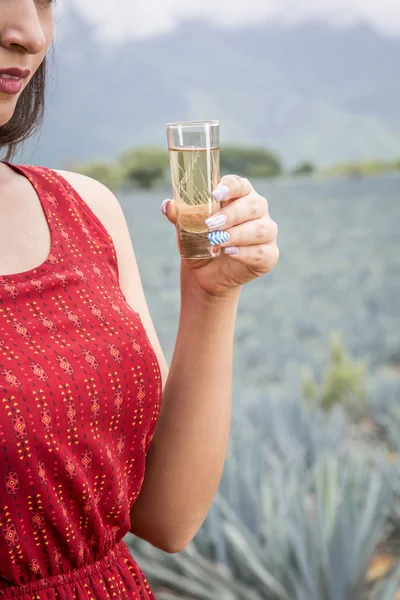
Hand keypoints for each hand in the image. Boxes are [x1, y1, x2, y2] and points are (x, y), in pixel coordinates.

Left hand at [161, 175, 278, 296]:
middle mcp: (257, 210)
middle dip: (232, 214)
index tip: (215, 193)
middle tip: (211, 225)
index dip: (230, 187)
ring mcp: (266, 232)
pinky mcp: (269, 254)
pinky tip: (230, 253)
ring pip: (261, 228)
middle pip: (254, 204)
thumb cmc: (198, 242)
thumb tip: (168, 205)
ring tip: (218, 241)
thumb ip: (179, 216)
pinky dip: (245, 252)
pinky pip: (263, 251)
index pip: (240, 184)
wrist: (205, 273)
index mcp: (239, 195)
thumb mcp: (185, 229)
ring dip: (238, 234)